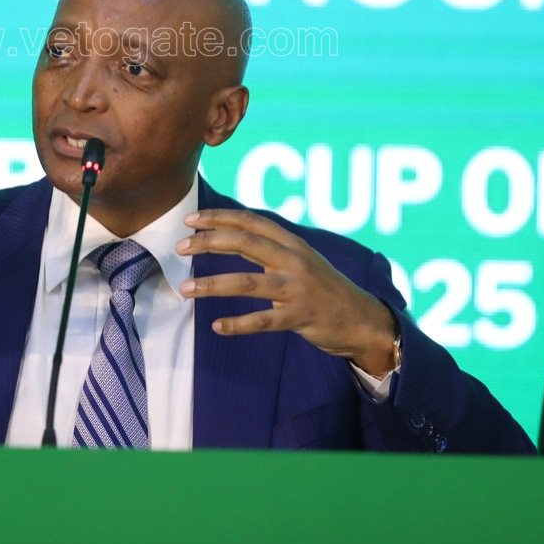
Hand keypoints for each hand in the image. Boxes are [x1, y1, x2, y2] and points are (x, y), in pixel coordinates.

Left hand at [176, 208, 399, 375]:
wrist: (363, 319)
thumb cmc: (325, 288)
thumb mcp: (302, 259)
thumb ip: (272, 247)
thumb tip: (233, 235)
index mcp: (292, 242)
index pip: (250, 221)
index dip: (218, 217)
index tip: (190, 220)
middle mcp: (294, 260)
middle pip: (244, 243)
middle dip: (208, 242)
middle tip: (180, 247)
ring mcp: (297, 289)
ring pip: (246, 283)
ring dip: (212, 285)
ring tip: (185, 289)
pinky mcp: (299, 317)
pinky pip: (263, 320)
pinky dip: (238, 323)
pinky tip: (218, 326)